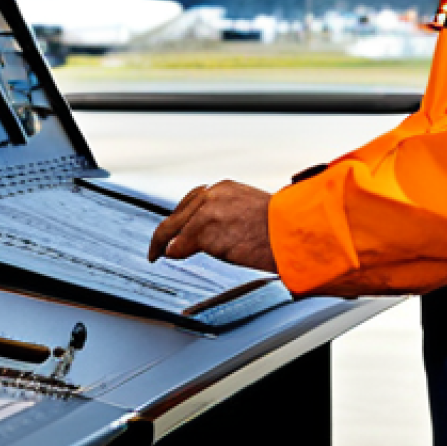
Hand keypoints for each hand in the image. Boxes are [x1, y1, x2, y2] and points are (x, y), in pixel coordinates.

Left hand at [148, 181, 276, 272]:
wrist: (291, 231)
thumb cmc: (281, 227)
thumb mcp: (253, 211)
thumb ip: (230, 215)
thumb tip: (220, 232)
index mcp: (226, 188)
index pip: (194, 200)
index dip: (183, 217)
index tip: (177, 228)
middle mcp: (212, 194)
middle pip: (178, 212)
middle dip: (166, 229)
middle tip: (158, 244)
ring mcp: (206, 212)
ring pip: (173, 227)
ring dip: (164, 242)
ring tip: (155, 253)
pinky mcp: (203, 231)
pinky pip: (179, 245)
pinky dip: (174, 252)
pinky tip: (170, 257)